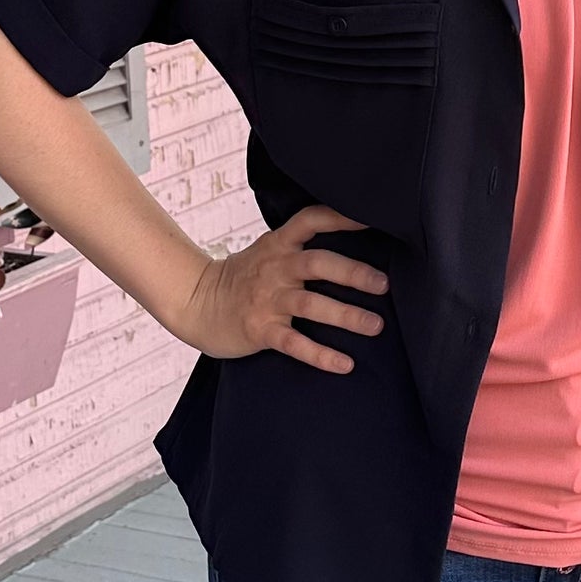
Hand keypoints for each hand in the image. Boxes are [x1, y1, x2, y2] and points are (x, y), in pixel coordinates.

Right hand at [177, 205, 386, 373]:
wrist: (196, 303)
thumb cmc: (244, 277)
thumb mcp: (269, 251)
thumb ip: (301, 246)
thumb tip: (353, 242)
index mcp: (279, 245)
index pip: (311, 220)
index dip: (341, 216)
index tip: (373, 218)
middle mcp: (276, 269)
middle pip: (317, 263)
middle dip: (352, 273)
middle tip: (384, 285)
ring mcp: (267, 300)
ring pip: (311, 304)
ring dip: (346, 315)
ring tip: (375, 326)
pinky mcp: (260, 330)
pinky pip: (294, 343)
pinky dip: (321, 356)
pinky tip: (345, 364)